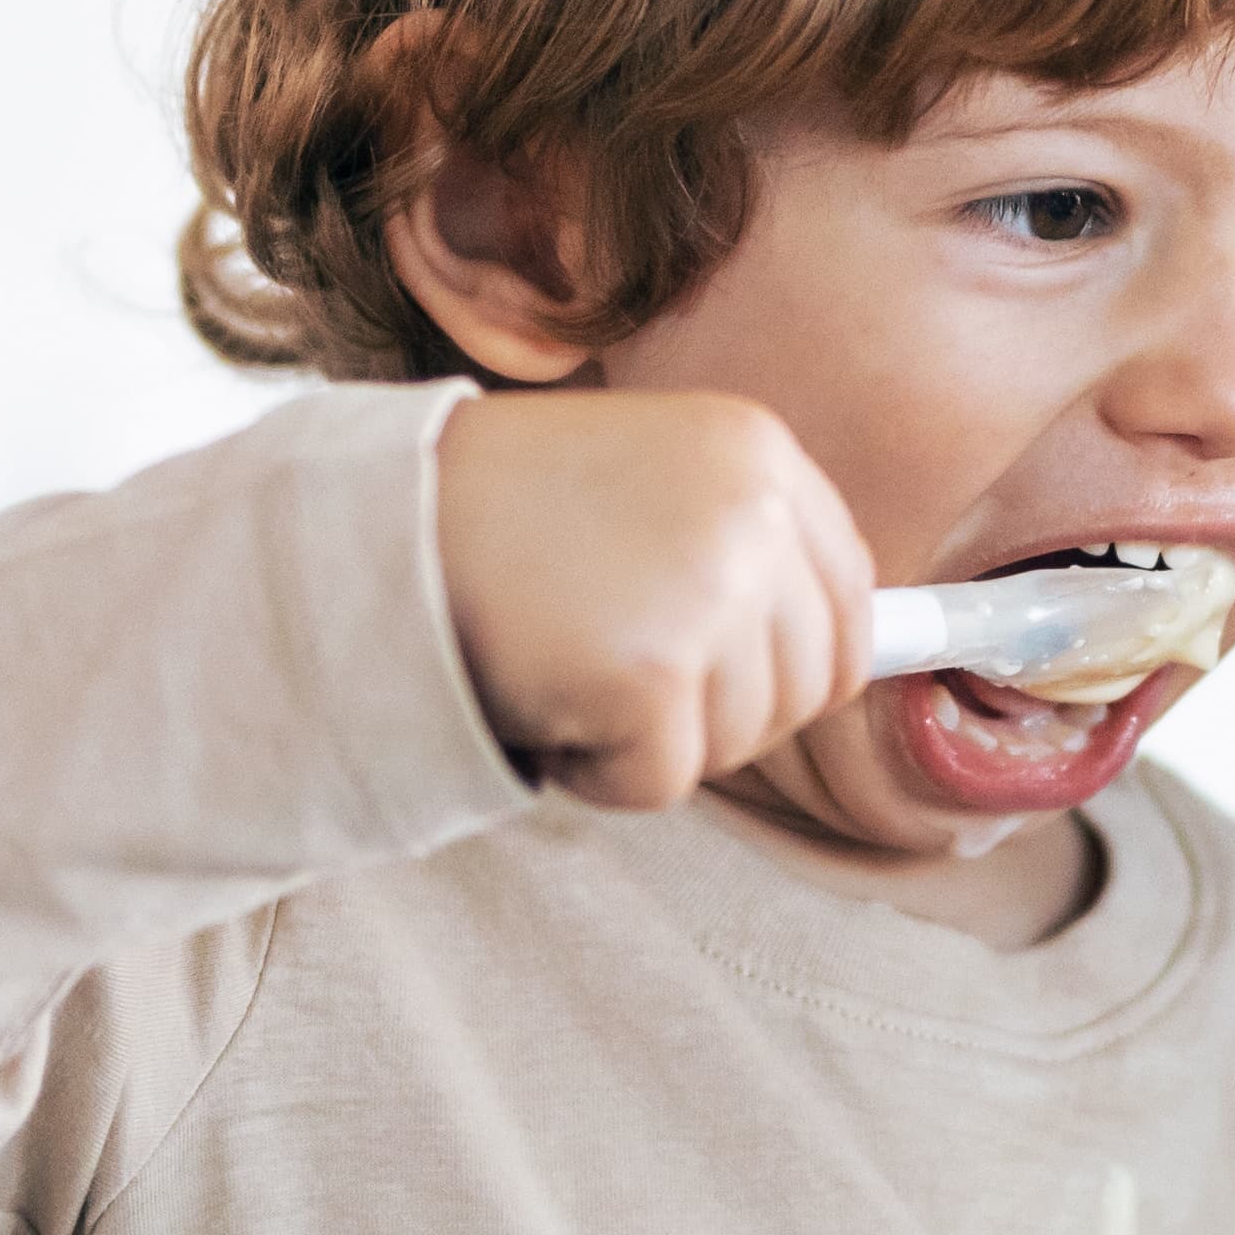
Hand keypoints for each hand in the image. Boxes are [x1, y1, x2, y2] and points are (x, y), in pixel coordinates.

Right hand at [434, 390, 881, 808]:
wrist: (374, 526)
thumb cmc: (498, 516)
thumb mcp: (647, 484)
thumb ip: (740, 546)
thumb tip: (860, 654)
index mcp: (756, 453)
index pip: (851, 601)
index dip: (808, 665)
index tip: (760, 689)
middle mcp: (750, 511)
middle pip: (810, 685)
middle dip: (726, 712)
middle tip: (624, 675)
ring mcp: (708, 589)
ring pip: (740, 741)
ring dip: (656, 739)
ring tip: (571, 666)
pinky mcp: (655, 672)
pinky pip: (665, 782)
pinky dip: (602, 773)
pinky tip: (548, 703)